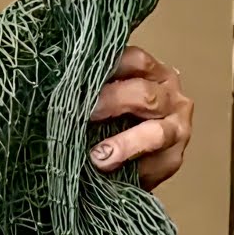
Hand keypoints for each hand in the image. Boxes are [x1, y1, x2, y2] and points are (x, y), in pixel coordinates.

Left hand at [88, 46, 192, 190]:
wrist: (120, 160)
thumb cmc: (103, 120)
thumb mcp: (96, 98)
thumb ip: (88, 89)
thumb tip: (56, 85)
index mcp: (149, 72)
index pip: (135, 61)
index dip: (107, 71)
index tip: (77, 82)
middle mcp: (168, 95)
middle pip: (144, 95)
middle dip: (111, 105)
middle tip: (84, 116)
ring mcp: (176, 126)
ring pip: (157, 133)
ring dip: (125, 145)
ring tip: (98, 157)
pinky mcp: (173, 158)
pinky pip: (158, 164)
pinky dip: (134, 170)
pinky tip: (110, 173)